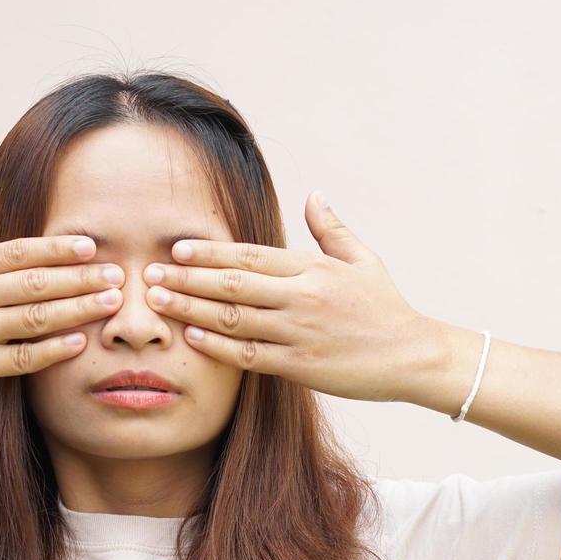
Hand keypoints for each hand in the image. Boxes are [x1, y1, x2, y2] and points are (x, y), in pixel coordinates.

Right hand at [0, 192, 124, 402]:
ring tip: (110, 303)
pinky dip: (52, 351)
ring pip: (35, 320)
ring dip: (77, 310)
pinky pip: (21, 359)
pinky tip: (78, 342)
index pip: (17, 252)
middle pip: (34, 284)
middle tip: (118, 274)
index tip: (90, 245)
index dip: (56, 249)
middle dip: (80, 278)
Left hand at [142, 191, 434, 401]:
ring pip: (232, 318)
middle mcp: (301, 296)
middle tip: (148, 272)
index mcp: (312, 267)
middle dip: (187, 276)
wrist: (412, 356)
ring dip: (191, 307)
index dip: (210, 251)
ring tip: (157, 300)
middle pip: (232, 283)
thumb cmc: (385, 307)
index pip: (250, 255)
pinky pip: (248, 354)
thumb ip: (331, 229)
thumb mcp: (363, 260)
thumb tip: (314, 195)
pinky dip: (217, 345)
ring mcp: (298, 331)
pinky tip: (191, 336)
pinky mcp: (299, 364)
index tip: (176, 247)